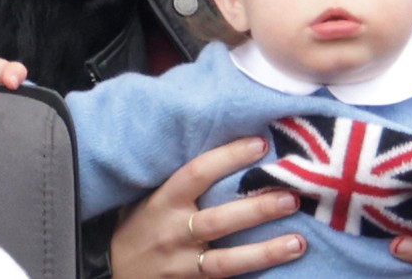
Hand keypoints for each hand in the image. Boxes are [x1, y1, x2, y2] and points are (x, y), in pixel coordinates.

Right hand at [110, 137, 305, 278]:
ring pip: (227, 259)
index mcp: (162, 201)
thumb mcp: (149, 199)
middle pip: (219, 219)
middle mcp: (173, 231)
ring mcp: (182, 263)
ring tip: (299, 241)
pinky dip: (252, 275)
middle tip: (291, 196)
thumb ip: (180, 183)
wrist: (113, 271)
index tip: (261, 144)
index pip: (198, 173)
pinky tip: (281, 271)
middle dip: (257, 208)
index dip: (229, 157)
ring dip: (265, 251)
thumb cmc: (137, 228)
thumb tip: (226, 154)